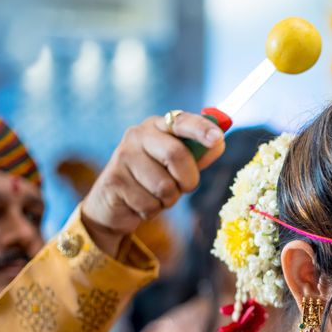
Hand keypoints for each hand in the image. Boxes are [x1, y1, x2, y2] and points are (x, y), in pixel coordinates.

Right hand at [80, 112, 225, 256]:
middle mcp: (137, 135)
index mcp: (158, 126)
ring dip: (167, 200)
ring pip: (164, 186)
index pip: (181, 121)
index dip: (200, 129)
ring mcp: (122, 156)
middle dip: (187, 180)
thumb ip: (199, 155)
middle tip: (182, 187)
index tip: (217, 138)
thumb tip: (219, 143)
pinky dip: (152, 211)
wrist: (113, 203)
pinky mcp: (114, 181)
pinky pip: (149, 204)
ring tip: (155, 195)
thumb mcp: (178, 166)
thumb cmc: (153, 179)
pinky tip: (140, 203)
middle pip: (176, 155)